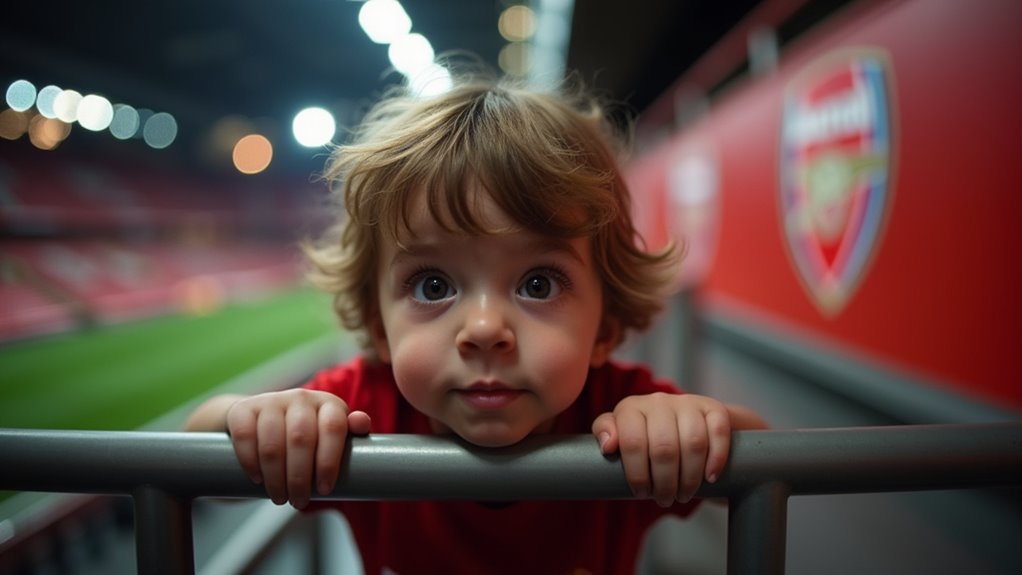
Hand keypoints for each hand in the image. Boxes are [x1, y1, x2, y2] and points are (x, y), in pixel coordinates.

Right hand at [225, 389, 370, 508]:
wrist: (262, 423)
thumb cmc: (307, 438)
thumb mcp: (331, 437)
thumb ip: (350, 435)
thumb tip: (362, 423)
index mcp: (329, 404)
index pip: (333, 428)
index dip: (329, 462)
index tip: (324, 490)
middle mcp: (301, 397)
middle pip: (301, 439)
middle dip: (300, 478)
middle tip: (299, 502)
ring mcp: (271, 400)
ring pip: (272, 443)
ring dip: (276, 477)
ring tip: (280, 498)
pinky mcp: (244, 409)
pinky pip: (245, 437)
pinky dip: (250, 462)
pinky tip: (258, 480)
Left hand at [591, 392, 730, 506]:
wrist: (685, 423)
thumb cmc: (646, 438)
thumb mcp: (621, 437)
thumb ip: (605, 435)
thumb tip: (608, 446)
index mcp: (631, 408)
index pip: (632, 442)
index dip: (637, 474)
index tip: (641, 493)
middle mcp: (658, 401)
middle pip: (664, 448)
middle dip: (665, 483)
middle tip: (665, 499)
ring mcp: (687, 402)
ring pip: (693, 443)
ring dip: (690, 478)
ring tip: (684, 495)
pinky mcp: (713, 408)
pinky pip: (718, 432)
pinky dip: (716, 459)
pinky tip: (710, 478)